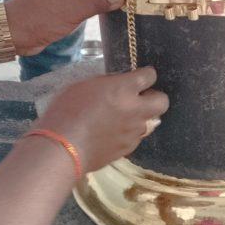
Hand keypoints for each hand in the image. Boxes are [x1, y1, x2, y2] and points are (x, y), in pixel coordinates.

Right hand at [35, 67, 168, 171]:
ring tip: (121, 118)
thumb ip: (107, 84)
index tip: (139, 77)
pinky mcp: (128, 148)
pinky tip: (112, 134)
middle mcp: (135, 109)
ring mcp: (134, 131)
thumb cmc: (65, 111)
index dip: (145, 75)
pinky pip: (136, 137)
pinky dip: (129, 133)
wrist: (62, 149)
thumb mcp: (83, 86)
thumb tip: (119, 85)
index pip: (149, 76)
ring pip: (150, 121)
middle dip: (154, 98)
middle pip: (162, 101)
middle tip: (138, 99)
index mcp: (124, 88)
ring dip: (140, 117)